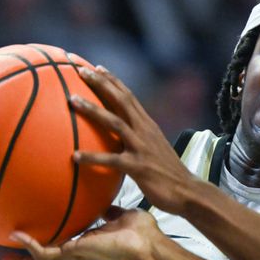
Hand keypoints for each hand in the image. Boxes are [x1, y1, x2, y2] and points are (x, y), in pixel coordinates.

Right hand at [2, 206, 162, 259]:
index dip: (46, 248)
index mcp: (88, 245)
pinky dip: (31, 246)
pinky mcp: (74, 253)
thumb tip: (105, 204)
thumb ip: (110, 212)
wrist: (147, 243)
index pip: (62, 249)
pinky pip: (46, 253)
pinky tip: (18, 236)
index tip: (32, 244)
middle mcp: (79, 253)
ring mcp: (75, 256)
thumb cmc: (140, 232)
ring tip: (3, 257)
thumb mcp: (120, 217)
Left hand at [71, 65, 196, 213]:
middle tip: (79, 70)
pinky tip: (75, 156)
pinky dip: (92, 157)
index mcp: (148, 126)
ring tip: (72, 100)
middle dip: (101, 83)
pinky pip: (111, 160)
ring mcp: (141, 148)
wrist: (188, 192)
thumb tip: (121, 142)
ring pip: (114, 122)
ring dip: (93, 109)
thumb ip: (138, 140)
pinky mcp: (138, 167)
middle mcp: (145, 131)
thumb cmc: (168, 174)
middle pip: (121, 100)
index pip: (129, 97)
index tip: (96, 67)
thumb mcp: (154, 150)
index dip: (113, 81)